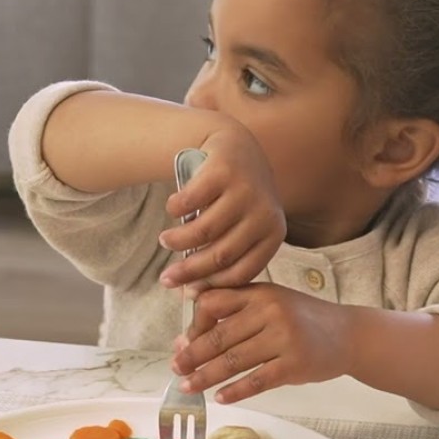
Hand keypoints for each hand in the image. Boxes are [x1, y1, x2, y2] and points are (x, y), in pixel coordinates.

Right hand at [158, 128, 285, 289]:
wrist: (236, 145)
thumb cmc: (235, 198)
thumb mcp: (241, 227)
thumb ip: (223, 256)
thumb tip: (190, 294)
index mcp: (273, 234)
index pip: (241, 272)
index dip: (212, 286)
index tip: (187, 292)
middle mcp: (265, 214)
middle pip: (220, 256)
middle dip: (188, 271)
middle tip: (166, 278)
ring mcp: (245, 191)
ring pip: (203, 231)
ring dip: (178, 241)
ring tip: (165, 241)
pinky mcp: (223, 171)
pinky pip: (191, 202)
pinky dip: (176, 209)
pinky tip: (172, 210)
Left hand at [170, 284, 352, 403]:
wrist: (350, 334)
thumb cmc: (303, 319)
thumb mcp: (271, 301)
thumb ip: (234, 311)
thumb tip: (184, 338)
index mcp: (260, 292)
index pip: (213, 303)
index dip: (194, 323)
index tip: (183, 341)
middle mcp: (270, 312)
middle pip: (219, 335)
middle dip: (192, 354)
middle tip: (175, 367)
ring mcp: (284, 338)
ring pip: (234, 360)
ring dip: (206, 376)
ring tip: (187, 385)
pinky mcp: (295, 365)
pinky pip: (256, 381)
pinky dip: (235, 391)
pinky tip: (219, 397)